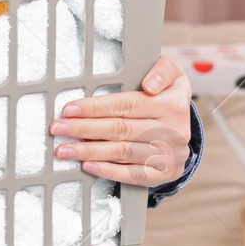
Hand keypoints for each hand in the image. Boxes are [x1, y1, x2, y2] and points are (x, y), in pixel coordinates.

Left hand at [50, 55, 191, 184]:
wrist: (186, 129)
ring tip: (65, 149)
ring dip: (90, 151)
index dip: (95, 107)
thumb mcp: (174, 75)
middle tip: (58, 128)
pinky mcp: (163, 173)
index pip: (127, 105)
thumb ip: (163, 70)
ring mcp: (169, 155)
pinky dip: (108, 171)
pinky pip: (132, 175)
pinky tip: (88, 166)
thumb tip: (150, 85)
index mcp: (172, 104)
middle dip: (84, 129)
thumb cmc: (168, 96)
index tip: (70, 109)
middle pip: (120, 129)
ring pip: (123, 152)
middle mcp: (172, 131)